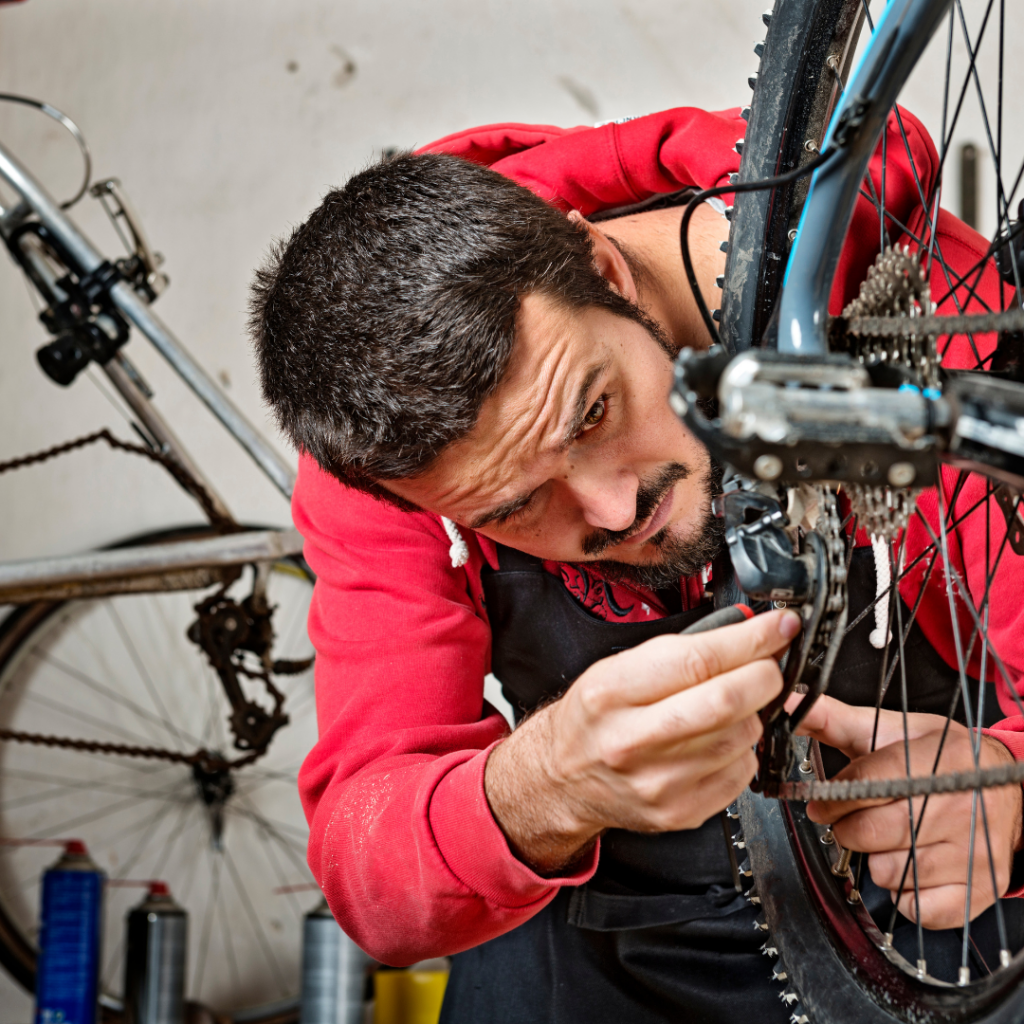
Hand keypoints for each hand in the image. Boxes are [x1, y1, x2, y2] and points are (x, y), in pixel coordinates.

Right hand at [485, 608, 799, 873]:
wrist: (565, 777)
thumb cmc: (595, 716)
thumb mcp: (619, 667)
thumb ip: (681, 648)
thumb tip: (747, 628)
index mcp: (611, 693)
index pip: (697, 660)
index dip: (751, 639)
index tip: (779, 626)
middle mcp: (631, 740)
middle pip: (726, 701)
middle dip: (765, 674)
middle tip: (770, 663)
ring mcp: (658, 782)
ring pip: (741, 736)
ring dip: (753, 712)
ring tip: (734, 702)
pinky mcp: (681, 811)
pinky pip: (741, 771)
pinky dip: (743, 747)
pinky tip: (721, 738)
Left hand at [795, 695, 1023, 927]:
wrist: (1009, 789)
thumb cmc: (939, 757)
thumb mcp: (891, 729)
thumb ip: (832, 719)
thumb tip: (786, 704)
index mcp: (938, 760)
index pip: (865, 785)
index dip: (832, 797)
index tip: (821, 802)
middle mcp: (960, 806)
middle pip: (870, 832)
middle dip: (848, 827)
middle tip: (854, 819)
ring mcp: (973, 851)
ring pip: (888, 872)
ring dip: (877, 859)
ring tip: (891, 838)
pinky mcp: (980, 889)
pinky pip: (917, 908)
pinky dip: (903, 893)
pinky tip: (911, 865)